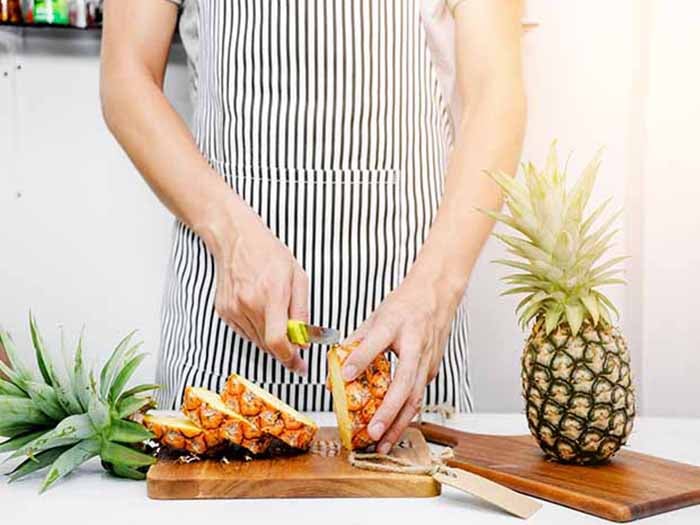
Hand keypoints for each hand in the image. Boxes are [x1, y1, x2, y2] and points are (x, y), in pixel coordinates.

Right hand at [199, 201, 309, 374]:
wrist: (236, 240)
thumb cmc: (270, 254)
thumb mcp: (297, 277)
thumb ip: (301, 310)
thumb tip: (304, 338)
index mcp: (271, 295)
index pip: (278, 341)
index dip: (290, 359)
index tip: (300, 366)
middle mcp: (249, 305)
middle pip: (268, 346)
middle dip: (285, 351)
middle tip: (297, 350)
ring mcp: (233, 309)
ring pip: (256, 341)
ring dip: (271, 341)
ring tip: (278, 322)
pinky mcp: (224, 311)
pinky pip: (245, 333)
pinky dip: (257, 332)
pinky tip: (262, 315)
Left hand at [341, 265, 463, 453]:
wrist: (436, 294)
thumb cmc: (404, 305)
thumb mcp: (376, 316)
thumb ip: (357, 342)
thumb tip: (337, 369)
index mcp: (396, 323)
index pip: (376, 342)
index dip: (361, 359)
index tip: (346, 376)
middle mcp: (415, 344)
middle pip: (404, 383)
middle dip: (388, 412)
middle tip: (372, 432)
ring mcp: (427, 359)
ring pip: (415, 397)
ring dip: (399, 424)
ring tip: (382, 445)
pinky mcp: (432, 369)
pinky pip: (418, 395)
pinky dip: (405, 415)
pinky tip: (392, 429)